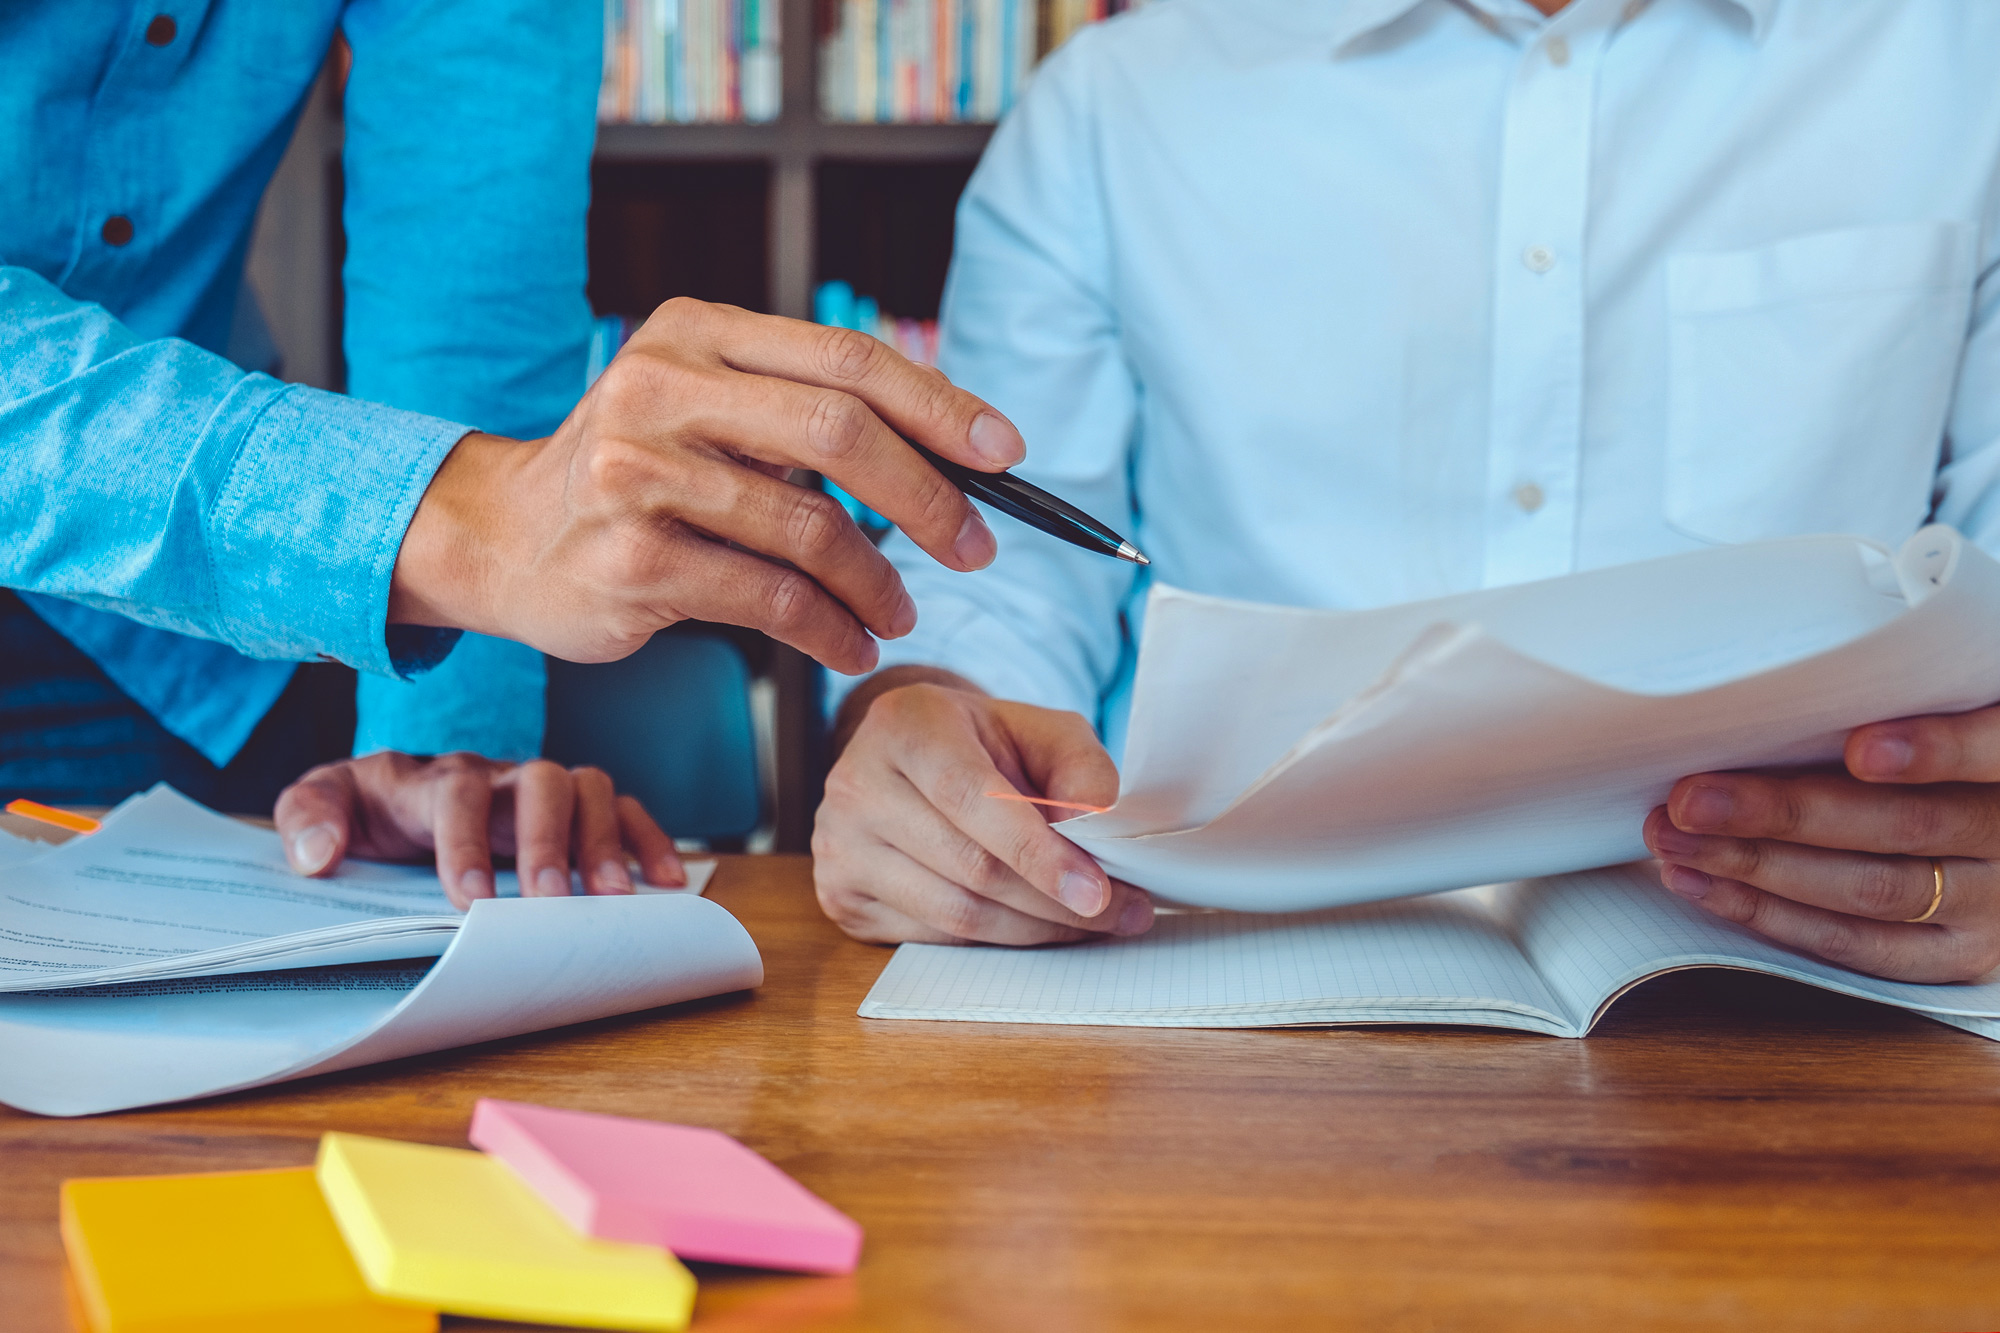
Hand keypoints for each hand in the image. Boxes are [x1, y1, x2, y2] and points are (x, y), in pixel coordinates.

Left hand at [274, 751, 684, 909]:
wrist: (386, 800)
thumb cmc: (361, 811)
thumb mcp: (318, 805)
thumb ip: (307, 818)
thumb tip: (320, 856)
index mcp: (433, 775)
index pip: (458, 795)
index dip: (466, 844)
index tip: (468, 901)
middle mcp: (498, 774)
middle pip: (541, 781)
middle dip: (547, 842)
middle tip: (549, 903)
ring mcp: (541, 789)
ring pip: (588, 788)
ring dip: (604, 842)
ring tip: (611, 899)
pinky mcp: (575, 809)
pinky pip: (623, 809)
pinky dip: (648, 840)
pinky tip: (666, 881)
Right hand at [390, 298, 1022, 674]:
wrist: (499, 539)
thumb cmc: (634, 478)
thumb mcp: (708, 413)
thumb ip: (805, 416)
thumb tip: (958, 455)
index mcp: (697, 334)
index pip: (846, 360)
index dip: (940, 406)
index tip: (1005, 455)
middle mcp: (660, 389)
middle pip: (840, 431)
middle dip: (929, 495)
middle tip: (976, 547)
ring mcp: (637, 476)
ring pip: (809, 529)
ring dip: (879, 583)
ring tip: (900, 612)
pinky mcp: (632, 563)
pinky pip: (770, 601)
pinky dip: (832, 631)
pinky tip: (852, 644)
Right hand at [812, 669, 1154, 944]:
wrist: (910, 757)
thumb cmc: (982, 743)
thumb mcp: (1040, 730)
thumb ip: (1080, 766)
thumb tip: (1099, 823)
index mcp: (904, 727)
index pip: (971, 798)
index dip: (1038, 852)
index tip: (1098, 891)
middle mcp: (857, 785)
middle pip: (970, 868)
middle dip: (1055, 903)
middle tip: (1121, 914)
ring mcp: (839, 846)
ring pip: (955, 915)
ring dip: (1035, 930)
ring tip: (1091, 923)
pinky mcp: (842, 896)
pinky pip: (933, 938)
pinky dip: (996, 941)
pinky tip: (1034, 926)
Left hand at [1642, 702, 1999, 982]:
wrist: (1983, 823)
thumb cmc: (1928, 743)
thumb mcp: (1932, 710)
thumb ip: (1891, 699)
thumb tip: (1768, 692)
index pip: (1992, 750)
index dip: (1935, 750)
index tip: (1861, 749)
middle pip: (1907, 827)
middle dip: (1786, 814)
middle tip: (1693, 799)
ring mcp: (1991, 907)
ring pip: (1873, 893)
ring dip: (1757, 868)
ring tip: (1674, 841)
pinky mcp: (1955, 957)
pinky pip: (1857, 946)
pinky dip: (1769, 915)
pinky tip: (1702, 884)